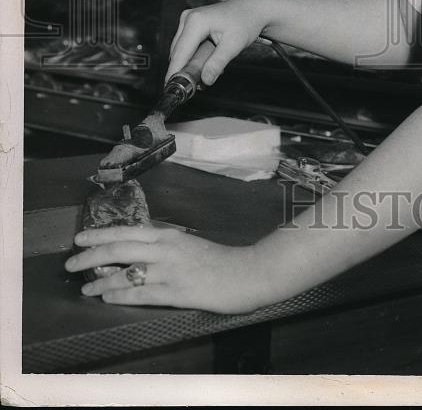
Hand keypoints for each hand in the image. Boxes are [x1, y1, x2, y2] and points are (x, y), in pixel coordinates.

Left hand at [65, 225, 267, 312]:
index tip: (81, 237)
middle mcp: (165, 248)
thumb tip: (138, 247)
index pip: (127, 231)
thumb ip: (164, 245)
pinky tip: (106, 297)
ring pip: (125, 272)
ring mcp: (169, 270)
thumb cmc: (218, 259)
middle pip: (120, 248)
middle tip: (71, 260)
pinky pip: (139, 293)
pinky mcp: (174, 291)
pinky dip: (119, 294)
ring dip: (100, 279)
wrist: (244, 273)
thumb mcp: (188, 244)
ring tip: (85, 286)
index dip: (101, 234)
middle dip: (91, 254)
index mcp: (169, 235)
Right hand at [166, 0, 270, 84]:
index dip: (174, 72)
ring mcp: (189, 19)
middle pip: (178, 52)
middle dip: (185, 70)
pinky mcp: (192, 23)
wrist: (253, 9)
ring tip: (208, 73)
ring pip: (181, 50)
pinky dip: (194, 56)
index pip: (179, 53)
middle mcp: (188, 18)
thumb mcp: (234, 45)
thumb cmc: (246, 22)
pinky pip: (187, 45)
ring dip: (190, 64)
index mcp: (196, 21)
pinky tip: (209, 62)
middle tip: (197, 86)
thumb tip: (205, 80)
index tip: (171, 88)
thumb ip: (218, 63)